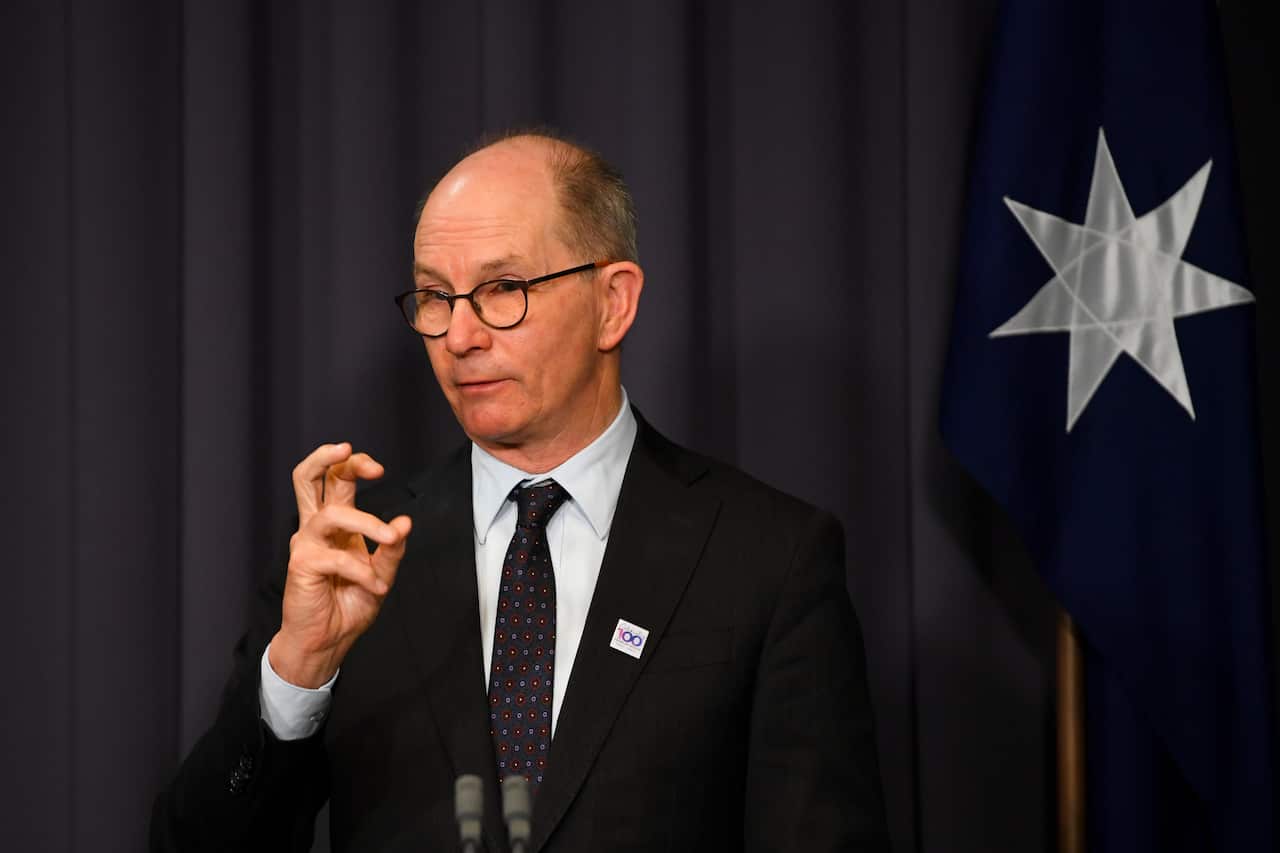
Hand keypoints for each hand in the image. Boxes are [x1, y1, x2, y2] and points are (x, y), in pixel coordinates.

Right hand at [269, 443, 411, 687]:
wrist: (328, 642)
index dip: (354, 465)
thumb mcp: (382, 574)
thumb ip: (391, 549)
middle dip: (325, 457)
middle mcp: (316, 528)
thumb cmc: (350, 605)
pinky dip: (363, 571)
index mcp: (336, 524)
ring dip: (368, 523)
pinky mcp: (301, 566)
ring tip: (390, 539)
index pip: (336, 479)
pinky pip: (336, 558)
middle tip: (348, 450)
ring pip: (330, 514)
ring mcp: (305, 544)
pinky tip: (376, 586)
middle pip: (306, 478)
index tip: (379, 469)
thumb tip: (404, 522)